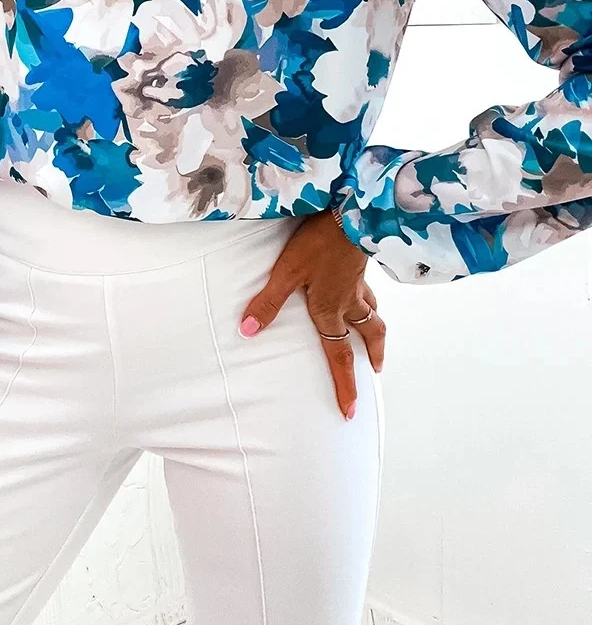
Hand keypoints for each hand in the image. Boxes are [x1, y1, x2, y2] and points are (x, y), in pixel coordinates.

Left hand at [239, 210, 385, 418]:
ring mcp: (358, 283)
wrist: (353, 213)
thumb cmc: (318, 244)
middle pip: (366, 336)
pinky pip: (369, 292)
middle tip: (374, 373)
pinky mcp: (361, 265)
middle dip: (370, 357)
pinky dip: (370, 302)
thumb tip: (247, 330)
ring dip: (375, 332)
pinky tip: (364, 293)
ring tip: (376, 341)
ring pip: (372, 314)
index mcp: (330, 310)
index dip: (344, 386)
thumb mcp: (287, 272)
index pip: (338, 356)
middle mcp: (348, 302)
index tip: (350, 411)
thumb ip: (268, 302)